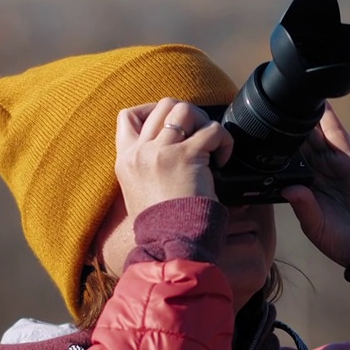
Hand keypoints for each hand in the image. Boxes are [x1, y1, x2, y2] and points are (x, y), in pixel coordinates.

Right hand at [114, 99, 233, 215]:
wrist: (170, 243)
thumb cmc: (163, 226)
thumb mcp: (140, 194)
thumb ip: (148, 169)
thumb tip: (172, 153)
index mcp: (125, 161)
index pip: (127, 117)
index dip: (152, 111)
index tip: (172, 125)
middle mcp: (140, 152)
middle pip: (163, 105)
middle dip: (187, 114)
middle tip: (198, 135)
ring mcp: (162, 152)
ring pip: (185, 109)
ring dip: (204, 122)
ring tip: (211, 145)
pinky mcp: (186, 156)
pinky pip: (212, 130)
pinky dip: (224, 140)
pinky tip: (223, 159)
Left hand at [281, 104, 349, 267]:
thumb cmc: (343, 240)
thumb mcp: (316, 226)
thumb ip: (303, 207)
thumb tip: (288, 189)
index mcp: (302, 187)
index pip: (282, 162)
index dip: (270, 150)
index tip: (252, 136)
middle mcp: (316, 171)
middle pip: (295, 143)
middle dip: (282, 127)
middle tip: (265, 109)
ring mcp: (333, 162)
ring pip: (312, 133)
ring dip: (301, 117)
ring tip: (286, 97)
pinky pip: (337, 132)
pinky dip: (328, 117)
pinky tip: (317, 101)